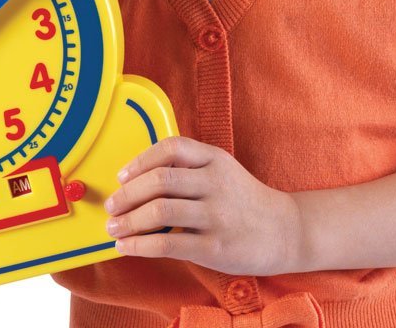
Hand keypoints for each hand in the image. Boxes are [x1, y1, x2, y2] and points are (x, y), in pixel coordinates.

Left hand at [103, 136, 300, 275]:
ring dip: (129, 219)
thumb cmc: (244, 200)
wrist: (284, 231)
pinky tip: (127, 247)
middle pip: (160, 179)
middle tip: (111, 205)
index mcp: (214, 159)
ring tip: (114, 227)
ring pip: (160, 210)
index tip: (121, 176)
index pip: (171, 147)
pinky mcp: (215, 246)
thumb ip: (190, 166)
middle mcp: (215, 182)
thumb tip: (140, 177)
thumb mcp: (223, 170)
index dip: (140, 160)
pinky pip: (168, 243)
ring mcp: (216, 214)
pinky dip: (140, 245)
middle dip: (128, 194)